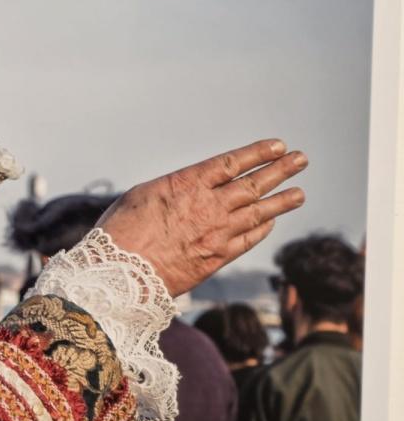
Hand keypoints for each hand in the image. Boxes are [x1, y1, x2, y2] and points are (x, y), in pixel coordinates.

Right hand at [98, 139, 306, 296]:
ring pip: (258, 212)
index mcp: (187, 184)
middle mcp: (208, 206)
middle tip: (300, 160)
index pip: (232, 163)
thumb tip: (188, 189)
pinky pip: (249, 239)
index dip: (258, 154)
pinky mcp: (217, 257)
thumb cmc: (120, 232)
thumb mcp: (141, 196)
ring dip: (281, 201)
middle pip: (253, 184)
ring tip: (299, 193)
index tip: (278, 146)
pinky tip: (271, 222)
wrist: (120, 274)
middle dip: (280, 171)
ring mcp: (216, 232)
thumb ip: (172, 189)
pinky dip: (263, 228)